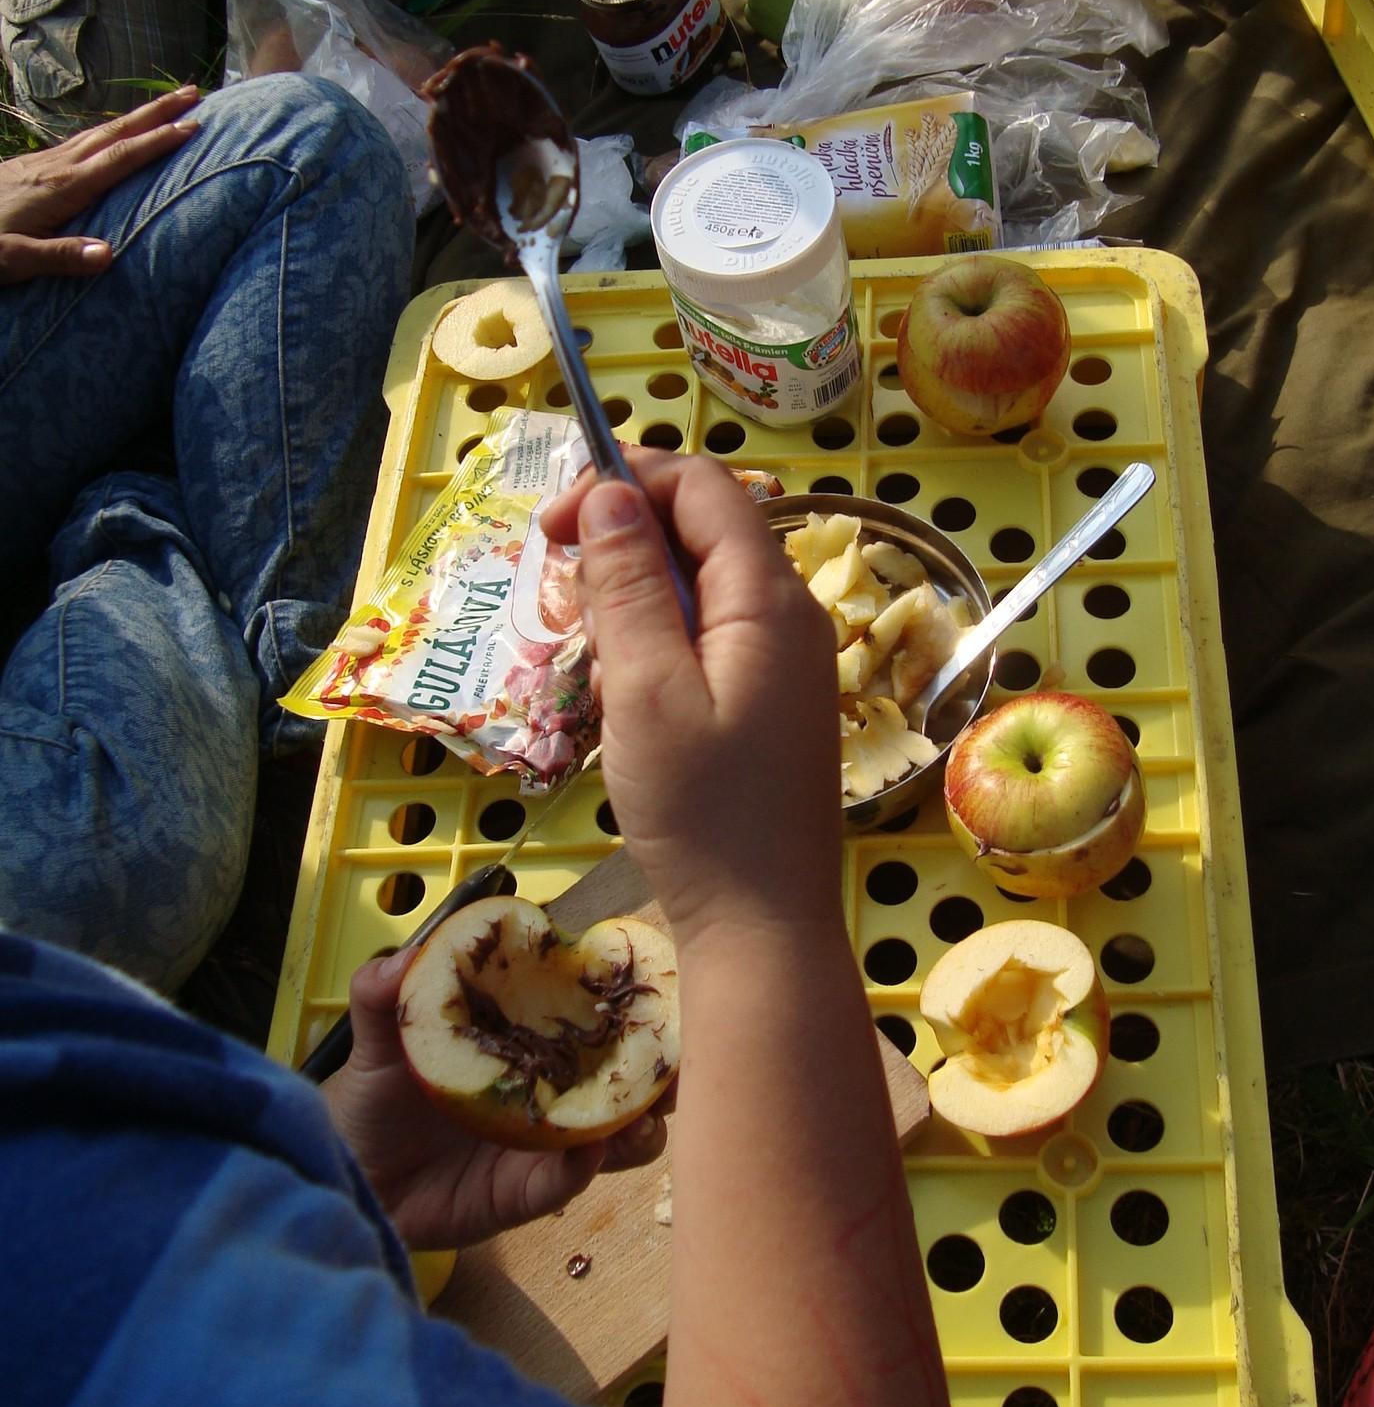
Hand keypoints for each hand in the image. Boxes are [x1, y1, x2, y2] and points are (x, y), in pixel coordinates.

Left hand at [0, 86, 198, 285]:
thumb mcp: (13, 260)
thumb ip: (59, 256)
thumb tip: (107, 255)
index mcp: (60, 187)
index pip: (118, 159)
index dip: (156, 142)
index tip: (192, 126)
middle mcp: (55, 167)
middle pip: (113, 132)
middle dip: (155, 112)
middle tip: (193, 93)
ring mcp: (42, 163)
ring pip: (98, 132)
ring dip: (135, 117)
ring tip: (166, 105)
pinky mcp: (31, 166)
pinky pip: (81, 142)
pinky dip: (109, 132)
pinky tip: (114, 133)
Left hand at [323, 947, 668, 1249]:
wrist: (350, 1168)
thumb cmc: (375, 1092)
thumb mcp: (379, 1035)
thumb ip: (384, 993)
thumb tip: (406, 959)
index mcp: (535, 1036)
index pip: (599, 1014)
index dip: (639, 1005)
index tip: (667, 993)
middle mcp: (556, 1086)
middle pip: (632, 1077)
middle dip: (667, 1071)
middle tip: (678, 1062)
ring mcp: (547, 1142)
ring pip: (620, 1136)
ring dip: (639, 1125)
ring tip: (639, 1116)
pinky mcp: (527, 1193)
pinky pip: (566, 1182)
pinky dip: (582, 1167)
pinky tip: (585, 1152)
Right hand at [540, 453, 843, 939]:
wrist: (762, 926)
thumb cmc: (703, 812)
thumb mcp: (645, 689)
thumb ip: (630, 584)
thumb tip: (610, 492)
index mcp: (768, 598)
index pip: (702, 486)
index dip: (625, 480)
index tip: (552, 521)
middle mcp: (788, 615)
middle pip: (701, 529)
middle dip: (623, 539)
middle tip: (560, 587)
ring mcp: (782, 661)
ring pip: (699, 585)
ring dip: (634, 598)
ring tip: (593, 660)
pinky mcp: (767, 702)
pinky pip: (707, 638)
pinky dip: (655, 645)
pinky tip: (624, 697)